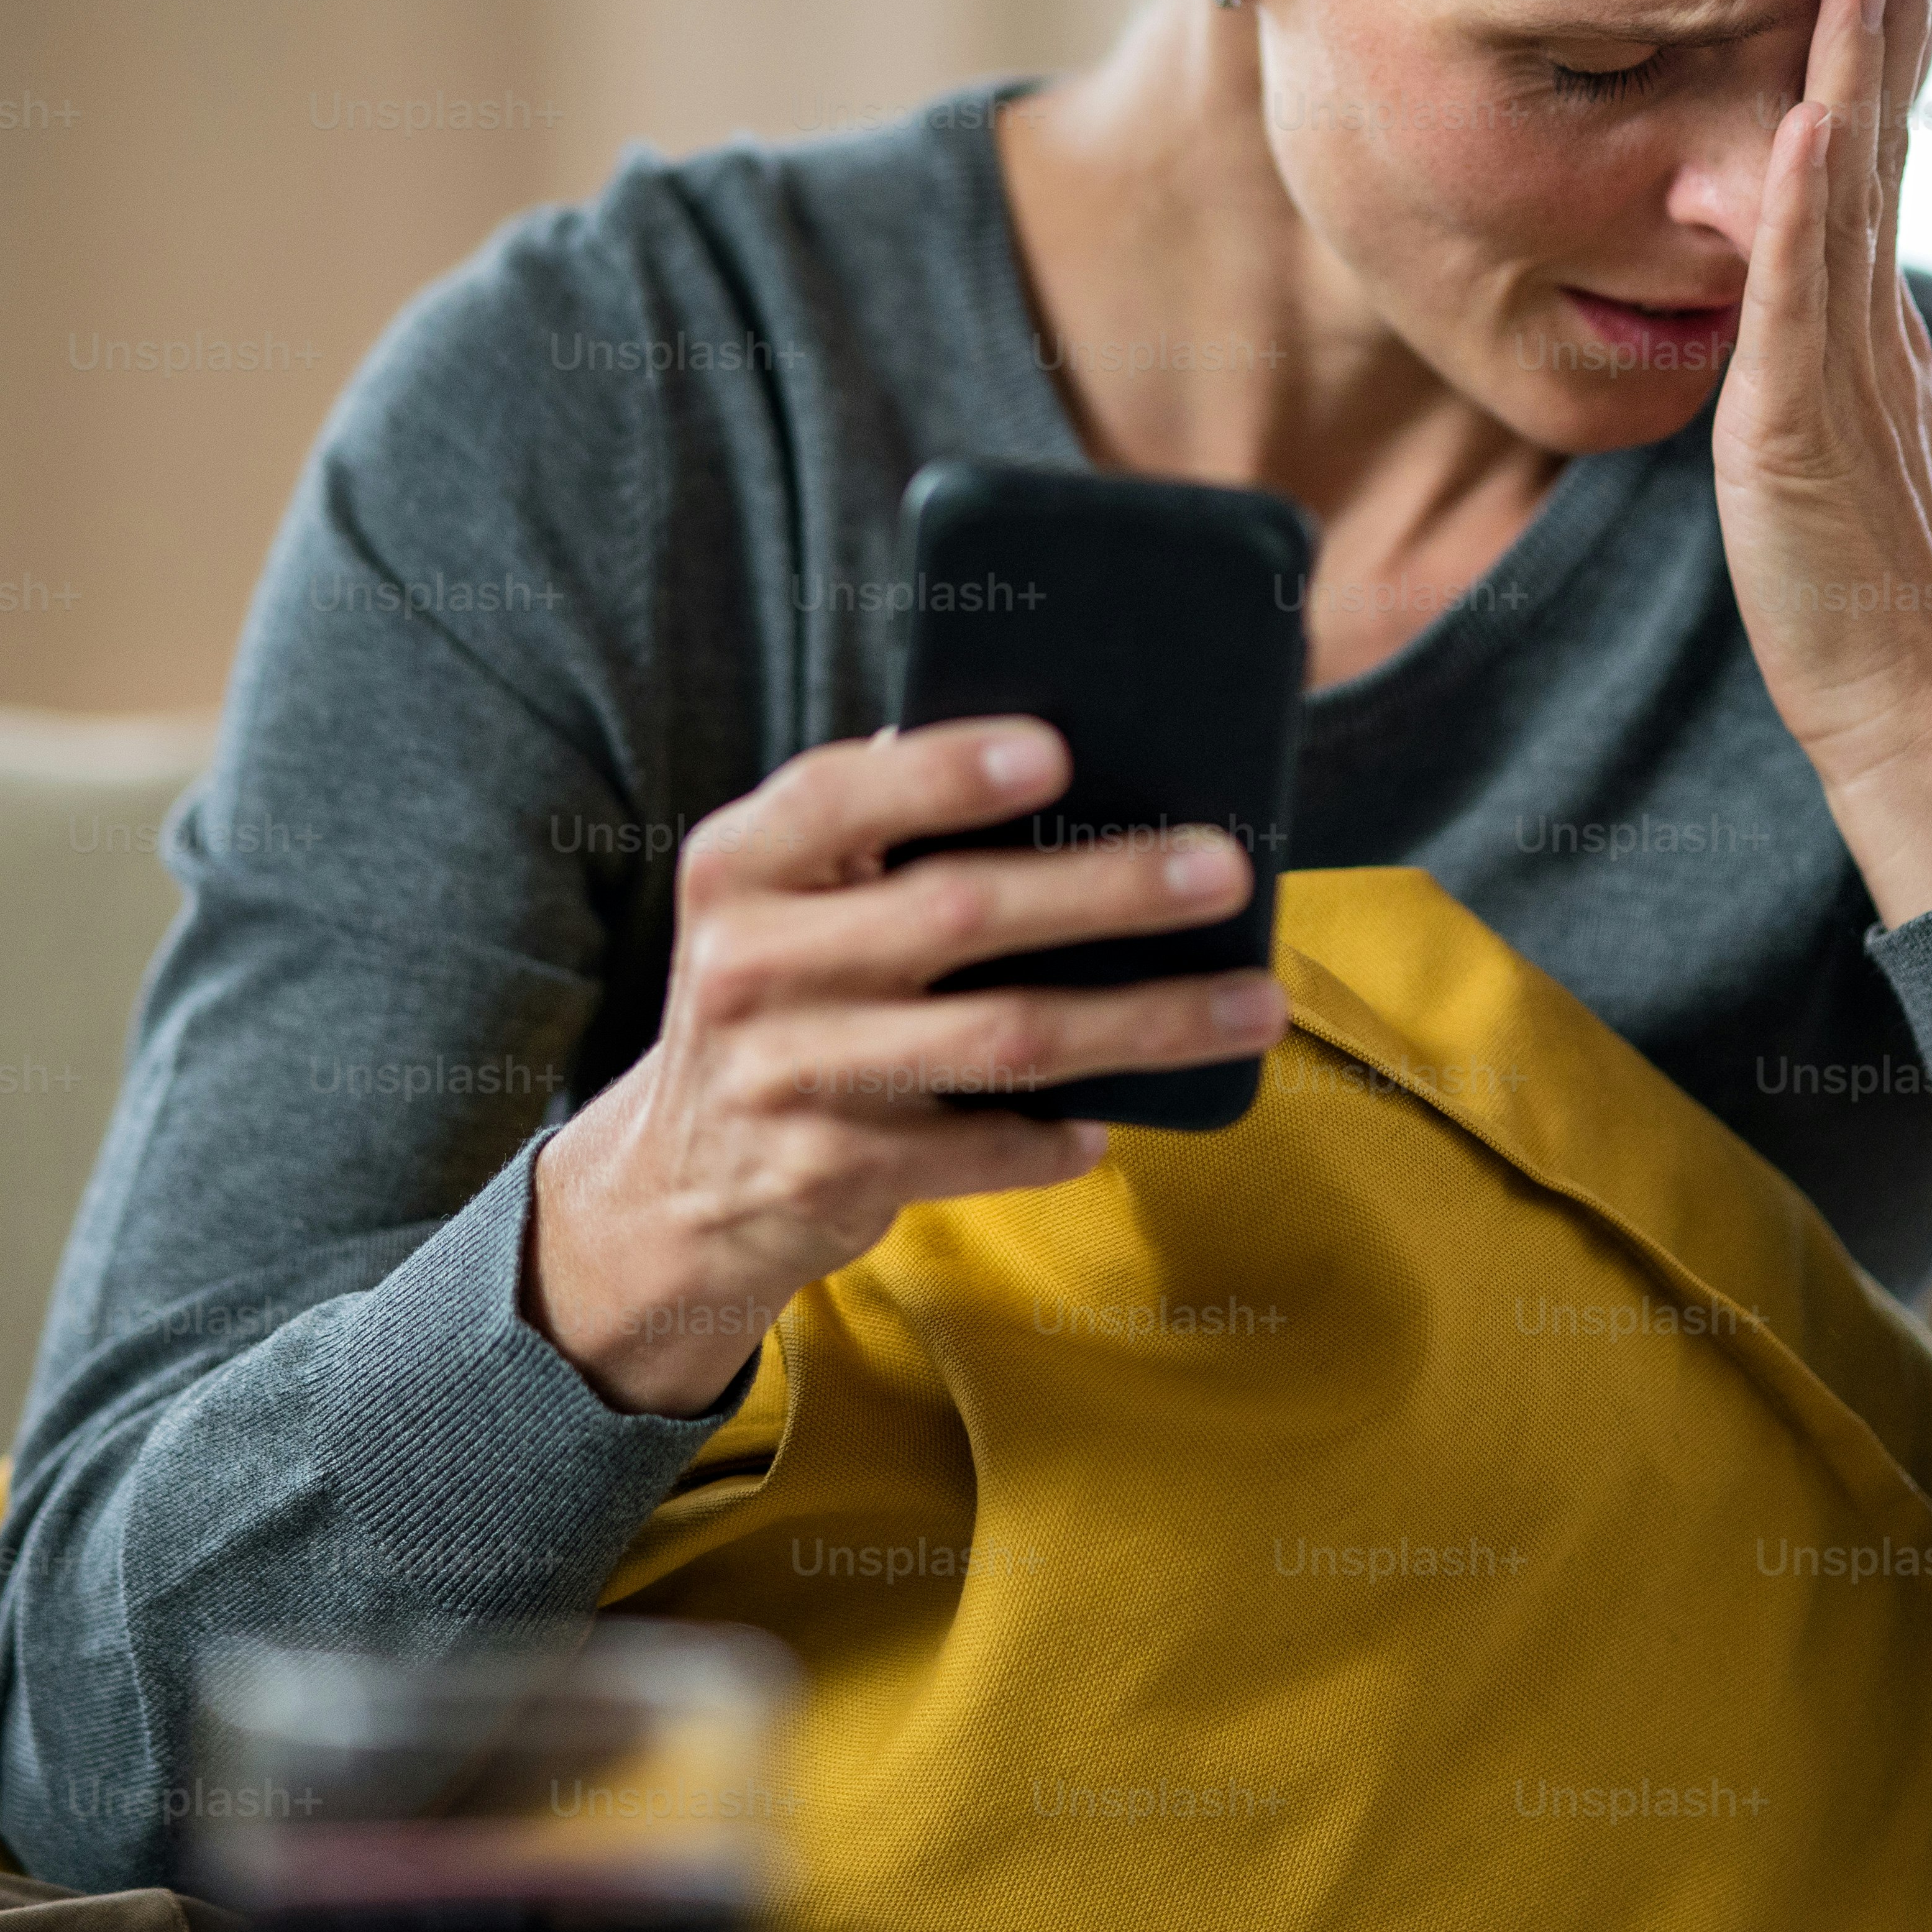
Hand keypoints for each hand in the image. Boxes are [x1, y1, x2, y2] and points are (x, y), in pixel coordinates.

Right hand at [522, 718, 1285, 1413]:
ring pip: (1000, 1038)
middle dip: (1105, 888)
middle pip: (955, 912)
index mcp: (740, 864)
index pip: (841, 795)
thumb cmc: (785, 995)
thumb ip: (882, 837)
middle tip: (1223, 871)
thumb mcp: (789, 902)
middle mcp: (749, 963)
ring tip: (1254, 1005)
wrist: (677, 1181)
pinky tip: (1113, 1123)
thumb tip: (1071, 771)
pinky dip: (1057, 1137)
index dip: (946, 771)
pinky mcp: (828, 1173)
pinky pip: (980, 1150)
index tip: (1058, 750)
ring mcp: (786, 1075)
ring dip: (1142, 1021)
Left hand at [1718, 0, 1931, 926]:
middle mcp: (1878, 336)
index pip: (1872, 188)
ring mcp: (1849, 374)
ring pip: (1852, 204)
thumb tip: (1801, 307)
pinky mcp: (1807, 423)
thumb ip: (1817, 370)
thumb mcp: (1833, 450)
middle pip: (1879, 166)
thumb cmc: (1856, 596)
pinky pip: (1806, 299)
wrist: (1899, 703)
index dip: (1871, 86)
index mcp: (1878, 341)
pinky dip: (1809, 208)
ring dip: (1852, 84)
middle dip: (1877, 50)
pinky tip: (1812, 126)